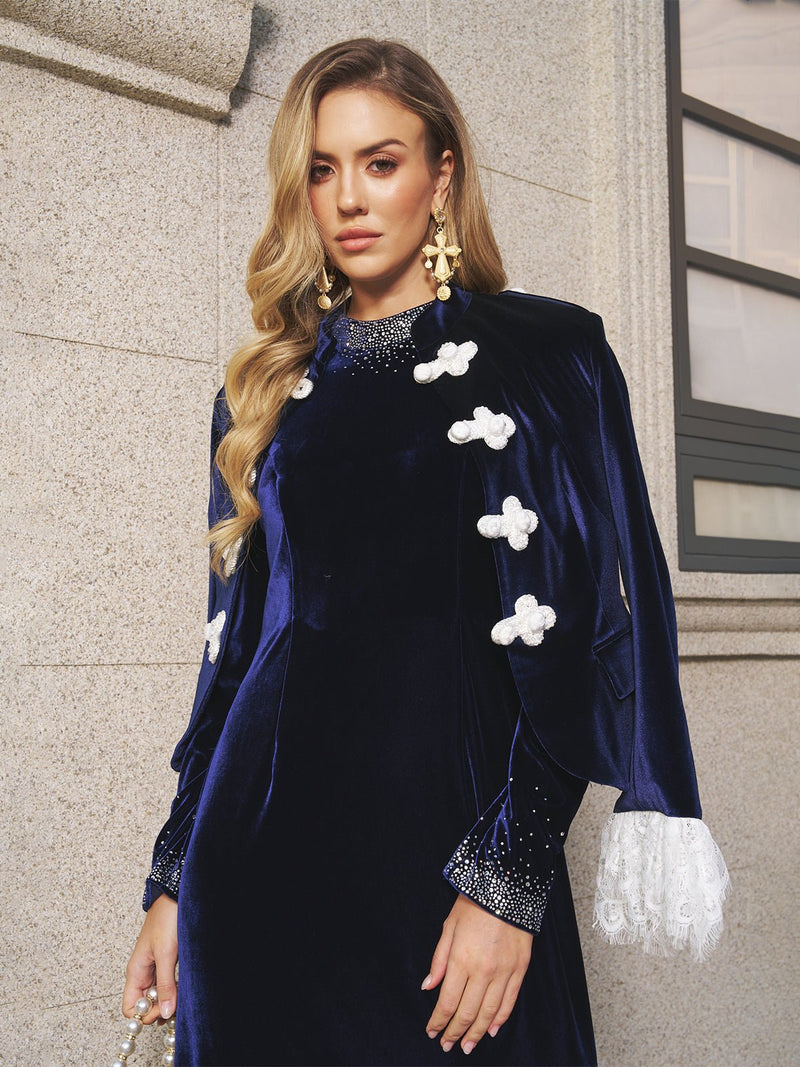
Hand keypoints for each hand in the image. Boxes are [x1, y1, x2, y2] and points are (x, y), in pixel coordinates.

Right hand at [123, 892, 178, 1024]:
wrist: (176, 896)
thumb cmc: (166, 919)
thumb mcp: (166, 954)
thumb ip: (164, 984)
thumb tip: (164, 1013)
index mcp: (136, 971)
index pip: (130, 1007)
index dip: (143, 1015)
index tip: (161, 1012)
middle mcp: (143, 972)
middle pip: (144, 1004)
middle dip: (158, 1010)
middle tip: (175, 1006)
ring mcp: (155, 967)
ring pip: (156, 995)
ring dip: (167, 1000)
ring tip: (181, 999)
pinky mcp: (167, 961)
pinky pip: (166, 984)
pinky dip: (173, 990)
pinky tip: (182, 990)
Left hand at [421, 893, 531, 1054]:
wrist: (507, 888)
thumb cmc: (473, 904)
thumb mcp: (448, 926)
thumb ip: (439, 959)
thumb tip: (428, 986)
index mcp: (461, 960)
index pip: (447, 1002)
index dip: (438, 1021)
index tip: (431, 1032)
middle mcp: (483, 971)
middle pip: (467, 1012)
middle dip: (455, 1032)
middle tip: (447, 1045)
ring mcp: (504, 972)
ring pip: (489, 1012)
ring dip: (476, 1033)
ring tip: (467, 1046)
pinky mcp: (520, 969)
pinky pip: (510, 1001)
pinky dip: (500, 1019)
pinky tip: (491, 1029)